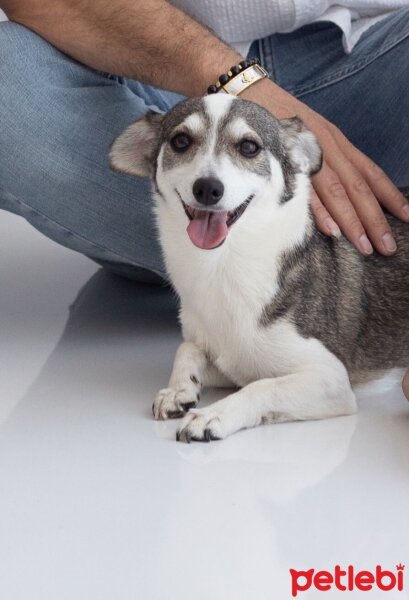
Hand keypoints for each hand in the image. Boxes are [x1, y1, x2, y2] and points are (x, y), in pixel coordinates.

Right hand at [243, 79, 408, 254]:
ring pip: (337, 192)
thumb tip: (344, 190)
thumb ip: (328, 160)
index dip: (390, 196)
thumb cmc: (280, 119)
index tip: (407, 217)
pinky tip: (331, 231)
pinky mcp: (285, 159)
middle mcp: (328, 147)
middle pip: (358, 188)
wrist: (248, 95)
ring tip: (363, 247)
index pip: (371, 173)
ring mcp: (308, 153)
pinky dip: (319, 211)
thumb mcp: (312, 135)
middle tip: (386, 247)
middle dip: (375, 220)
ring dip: (352, 222)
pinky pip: (306, 190)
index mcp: (337, 143)